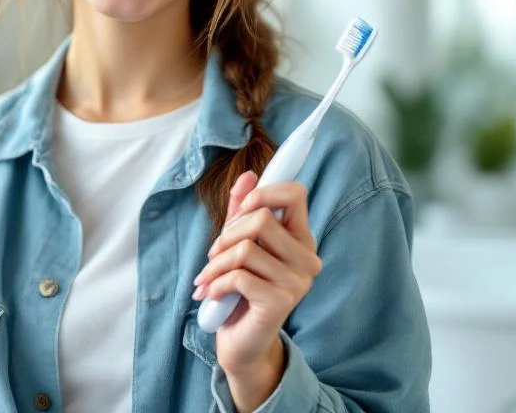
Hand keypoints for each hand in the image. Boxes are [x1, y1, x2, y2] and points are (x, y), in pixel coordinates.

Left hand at [192, 171, 322, 408]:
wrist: (242, 341)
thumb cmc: (240, 288)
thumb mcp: (238, 244)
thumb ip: (243, 209)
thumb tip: (247, 174)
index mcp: (301, 238)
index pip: (295, 193)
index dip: (262, 193)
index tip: (240, 210)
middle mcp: (307, 258)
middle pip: (261, 218)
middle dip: (227, 233)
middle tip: (214, 255)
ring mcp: (297, 282)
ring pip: (245, 247)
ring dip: (215, 262)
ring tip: (208, 276)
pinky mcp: (280, 302)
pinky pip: (238, 275)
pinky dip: (215, 282)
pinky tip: (212, 294)